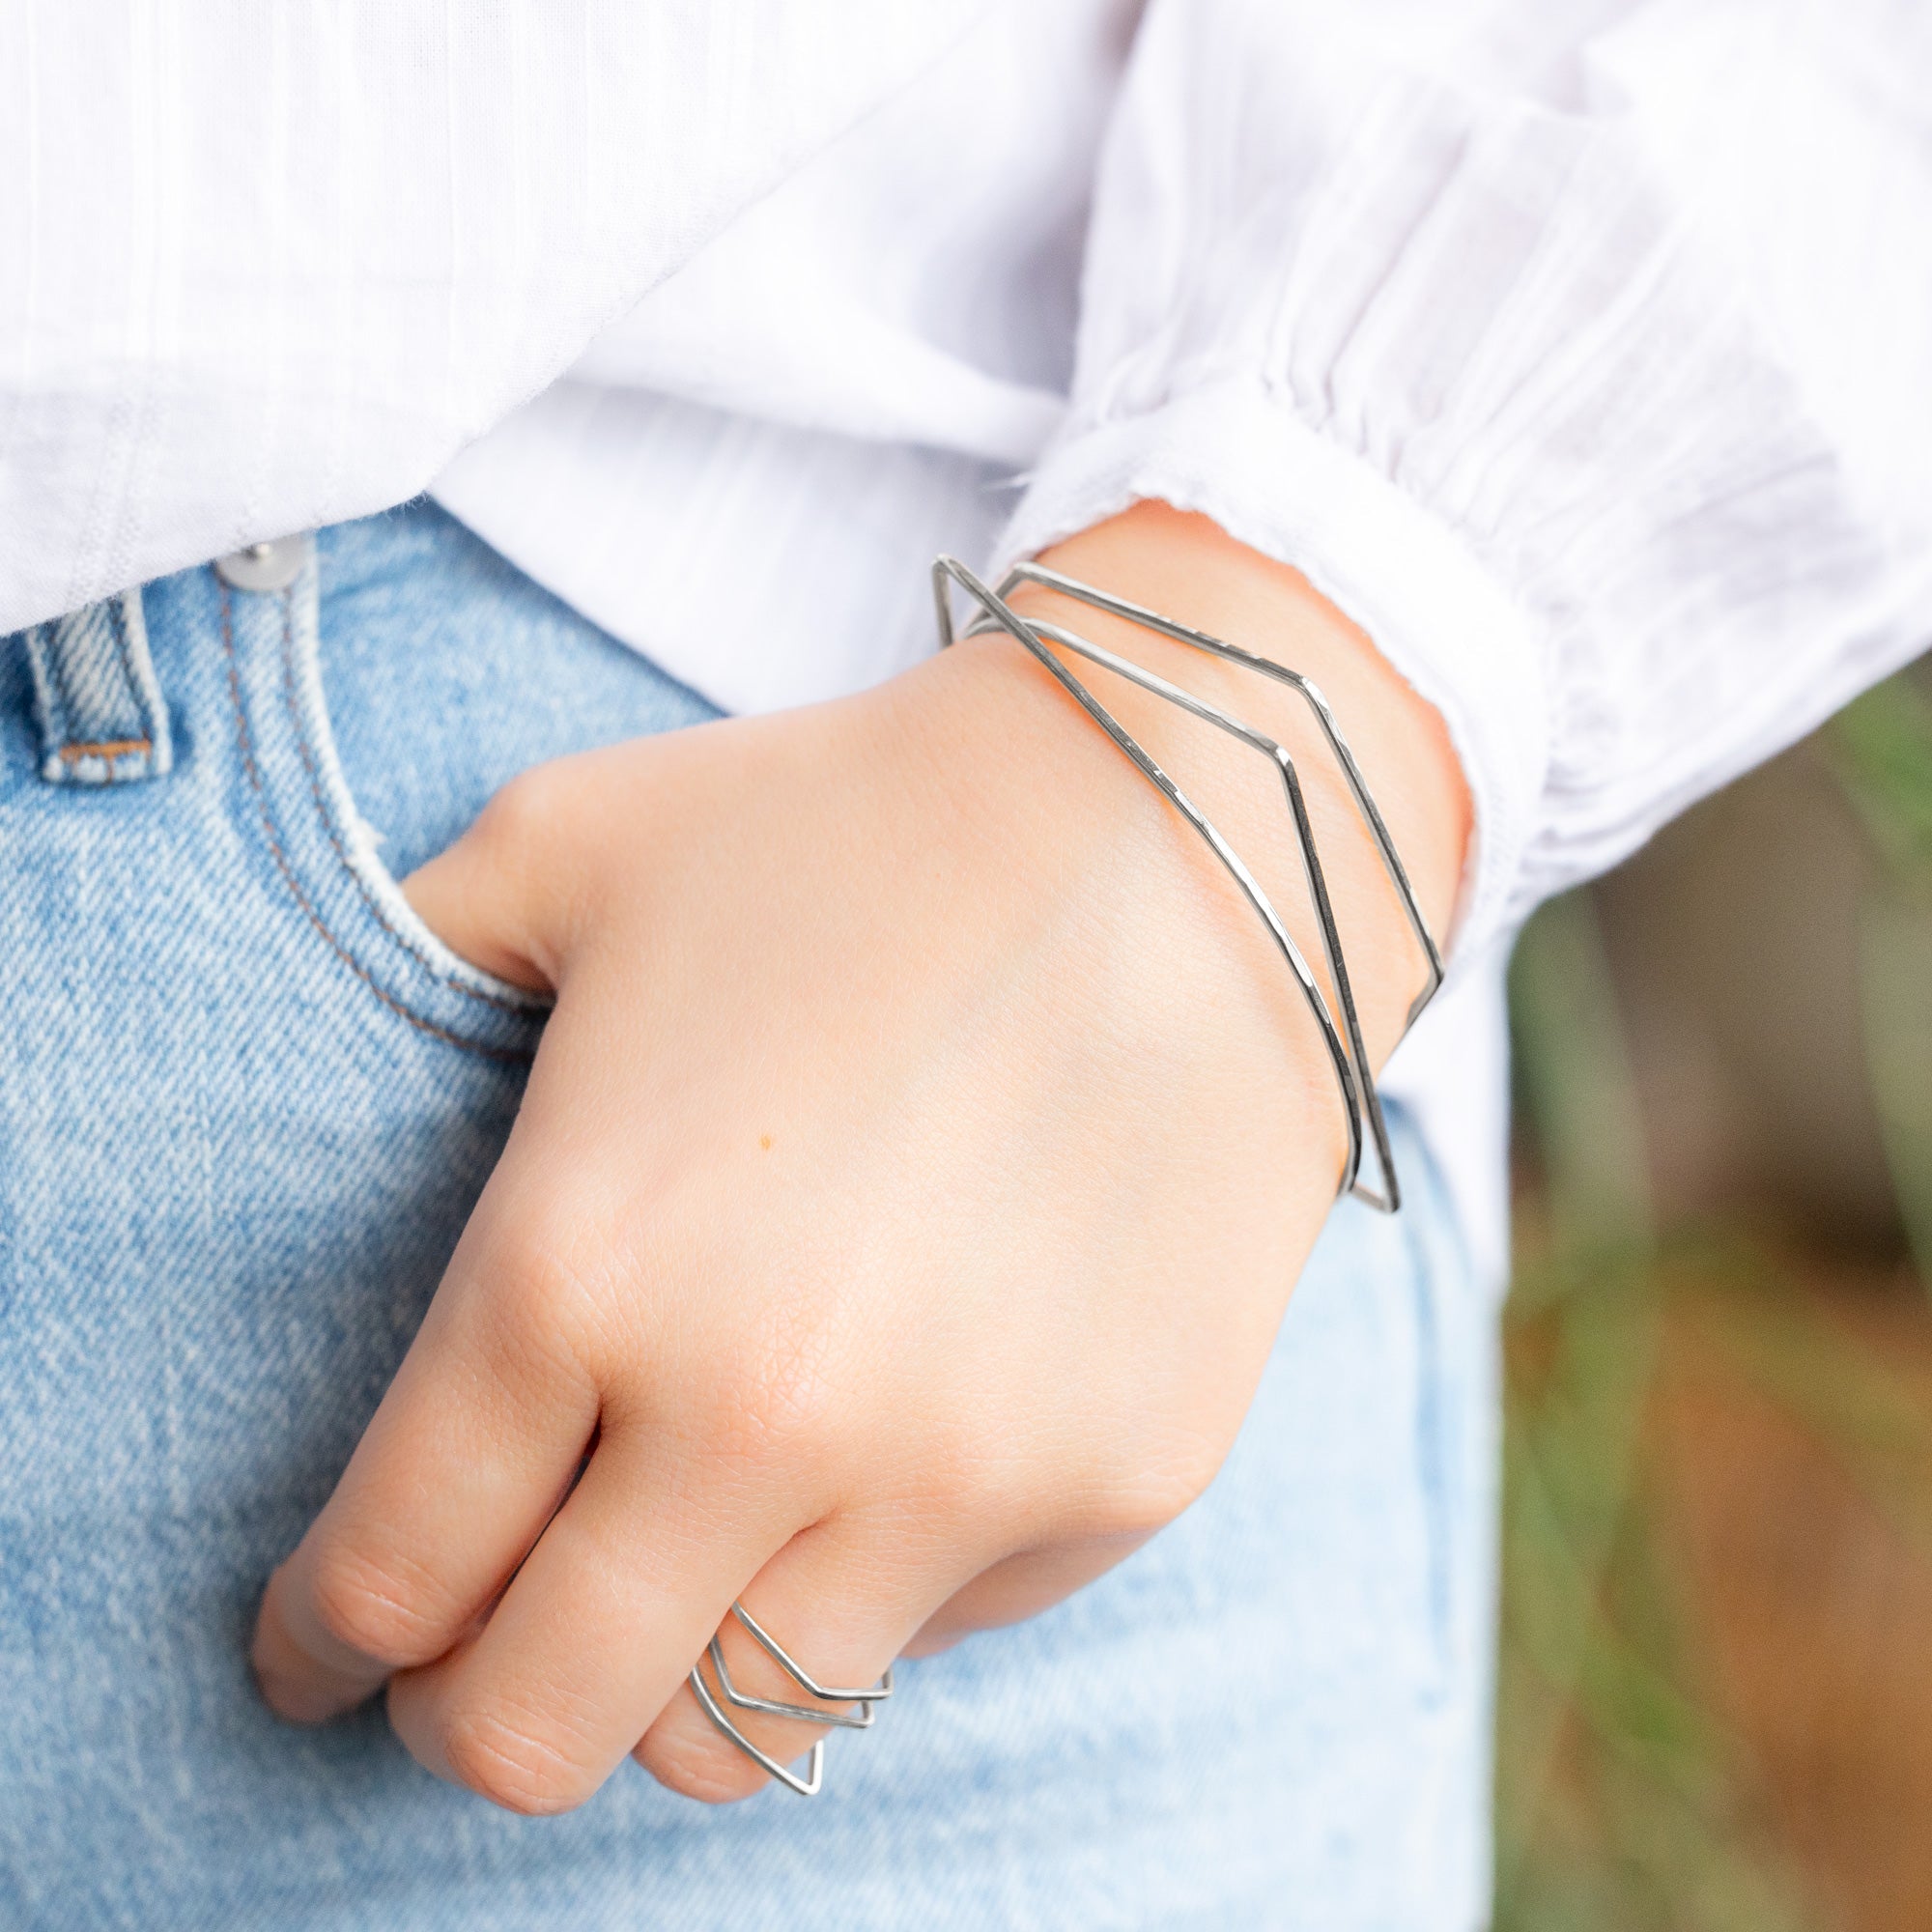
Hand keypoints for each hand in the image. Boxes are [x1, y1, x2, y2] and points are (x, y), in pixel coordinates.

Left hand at [249, 505, 1468, 1809]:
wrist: (1191, 820)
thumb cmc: (860, 820)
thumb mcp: (569, 842)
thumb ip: (405, 958)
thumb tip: (318, 1059)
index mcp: (581, 1258)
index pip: (388, 1567)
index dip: (319, 1636)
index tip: (319, 1647)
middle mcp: (759, 1405)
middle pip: (530, 1730)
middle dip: (460, 1717)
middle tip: (465, 1653)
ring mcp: (957, 1468)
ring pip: (732, 1734)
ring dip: (665, 1678)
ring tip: (676, 1565)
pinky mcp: (1114, 1481)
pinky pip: (936, 1625)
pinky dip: (869, 1580)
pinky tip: (882, 1451)